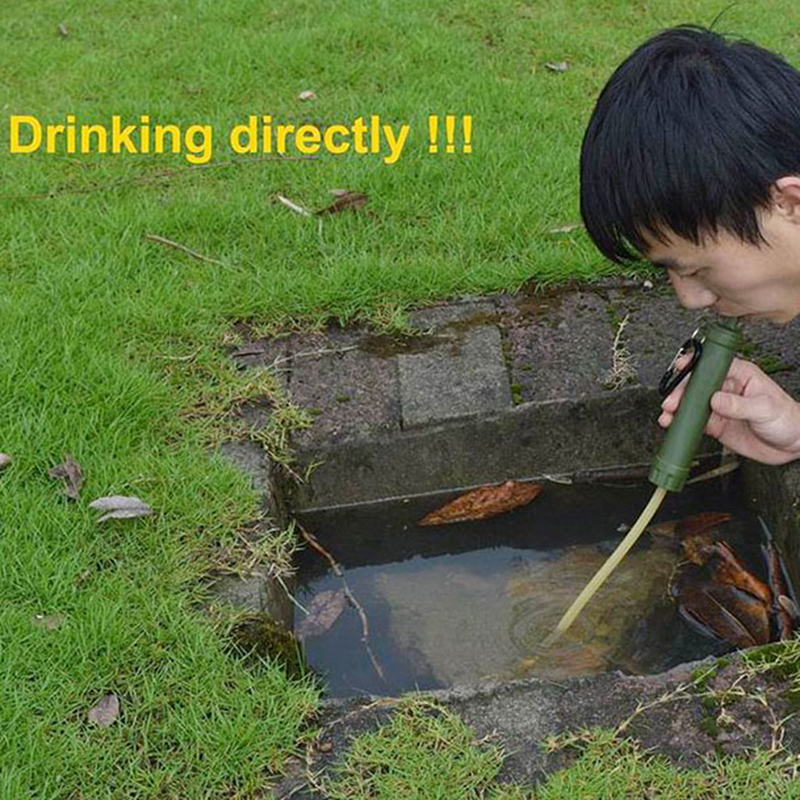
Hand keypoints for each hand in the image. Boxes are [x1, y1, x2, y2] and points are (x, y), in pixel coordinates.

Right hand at [659, 357, 799, 464]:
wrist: (792, 445)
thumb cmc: (788, 419)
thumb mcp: (765, 408)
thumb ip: (739, 404)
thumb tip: (716, 399)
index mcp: (740, 375)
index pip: (712, 365)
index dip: (694, 365)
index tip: (681, 367)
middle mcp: (727, 388)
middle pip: (696, 385)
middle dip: (680, 392)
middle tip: (672, 402)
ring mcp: (719, 407)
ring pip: (691, 404)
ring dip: (677, 409)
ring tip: (667, 415)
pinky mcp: (716, 424)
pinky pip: (694, 422)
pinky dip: (682, 423)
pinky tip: (674, 425)